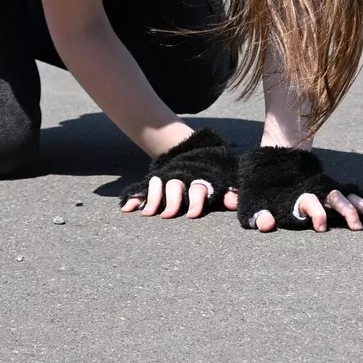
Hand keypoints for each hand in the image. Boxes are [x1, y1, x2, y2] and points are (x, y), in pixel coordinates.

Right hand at [119, 128, 238, 219]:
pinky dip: (135, 197)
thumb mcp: (223, 178)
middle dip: (171, 201)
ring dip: (152, 199)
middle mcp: (182, 178)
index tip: (192, 215)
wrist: (196, 147)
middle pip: (175, 187)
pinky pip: (143, 189)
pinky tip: (127, 208)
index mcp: (200, 178)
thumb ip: (228, 191)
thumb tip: (235, 203)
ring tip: (147, 213)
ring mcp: (166, 178)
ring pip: (158, 187)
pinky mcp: (155, 182)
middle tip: (167, 215)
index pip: (198, 189)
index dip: (196, 201)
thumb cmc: (213, 170)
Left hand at [236, 146, 362, 232]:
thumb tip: (266, 224)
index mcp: (298, 193)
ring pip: (349, 196)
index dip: (316, 214)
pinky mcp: (334, 190)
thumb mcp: (255, 201)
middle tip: (357, 228)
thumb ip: (259, 214)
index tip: (321, 228)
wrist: (276, 158)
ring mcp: (327, 189)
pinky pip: (354, 196)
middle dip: (347, 212)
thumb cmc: (264, 187)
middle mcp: (316, 190)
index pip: (310, 202)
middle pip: (335, 198)